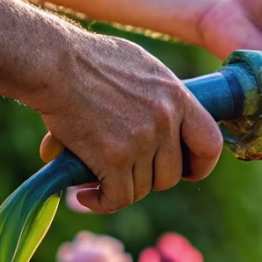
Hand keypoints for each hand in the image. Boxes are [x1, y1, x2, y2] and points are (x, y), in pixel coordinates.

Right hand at [32, 34, 223, 213]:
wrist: (51, 62)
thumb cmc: (87, 59)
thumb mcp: (140, 67)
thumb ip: (156, 97)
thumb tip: (158, 127)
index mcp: (177, 97)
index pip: (210, 143)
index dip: (200, 165)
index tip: (186, 171)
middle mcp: (165, 121)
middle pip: (171, 175)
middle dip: (148, 179)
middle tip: (125, 172)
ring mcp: (142, 140)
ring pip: (143, 188)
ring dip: (121, 189)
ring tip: (97, 179)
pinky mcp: (114, 157)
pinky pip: (118, 198)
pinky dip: (101, 202)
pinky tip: (85, 195)